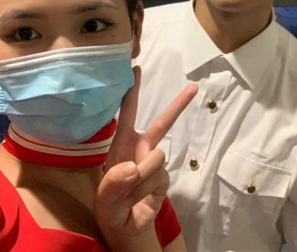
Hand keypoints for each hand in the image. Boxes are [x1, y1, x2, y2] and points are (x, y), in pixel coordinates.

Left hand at [94, 66, 197, 248]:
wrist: (125, 228)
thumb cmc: (109, 206)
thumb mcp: (102, 197)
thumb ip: (113, 182)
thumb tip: (135, 166)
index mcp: (122, 144)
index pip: (126, 113)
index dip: (131, 91)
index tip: (135, 69)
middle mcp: (141, 149)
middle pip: (162, 123)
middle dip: (178, 105)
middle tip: (194, 87)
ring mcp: (154, 164)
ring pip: (156, 158)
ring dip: (140, 177)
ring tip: (128, 193)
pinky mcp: (164, 179)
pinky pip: (159, 177)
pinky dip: (147, 190)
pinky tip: (139, 199)